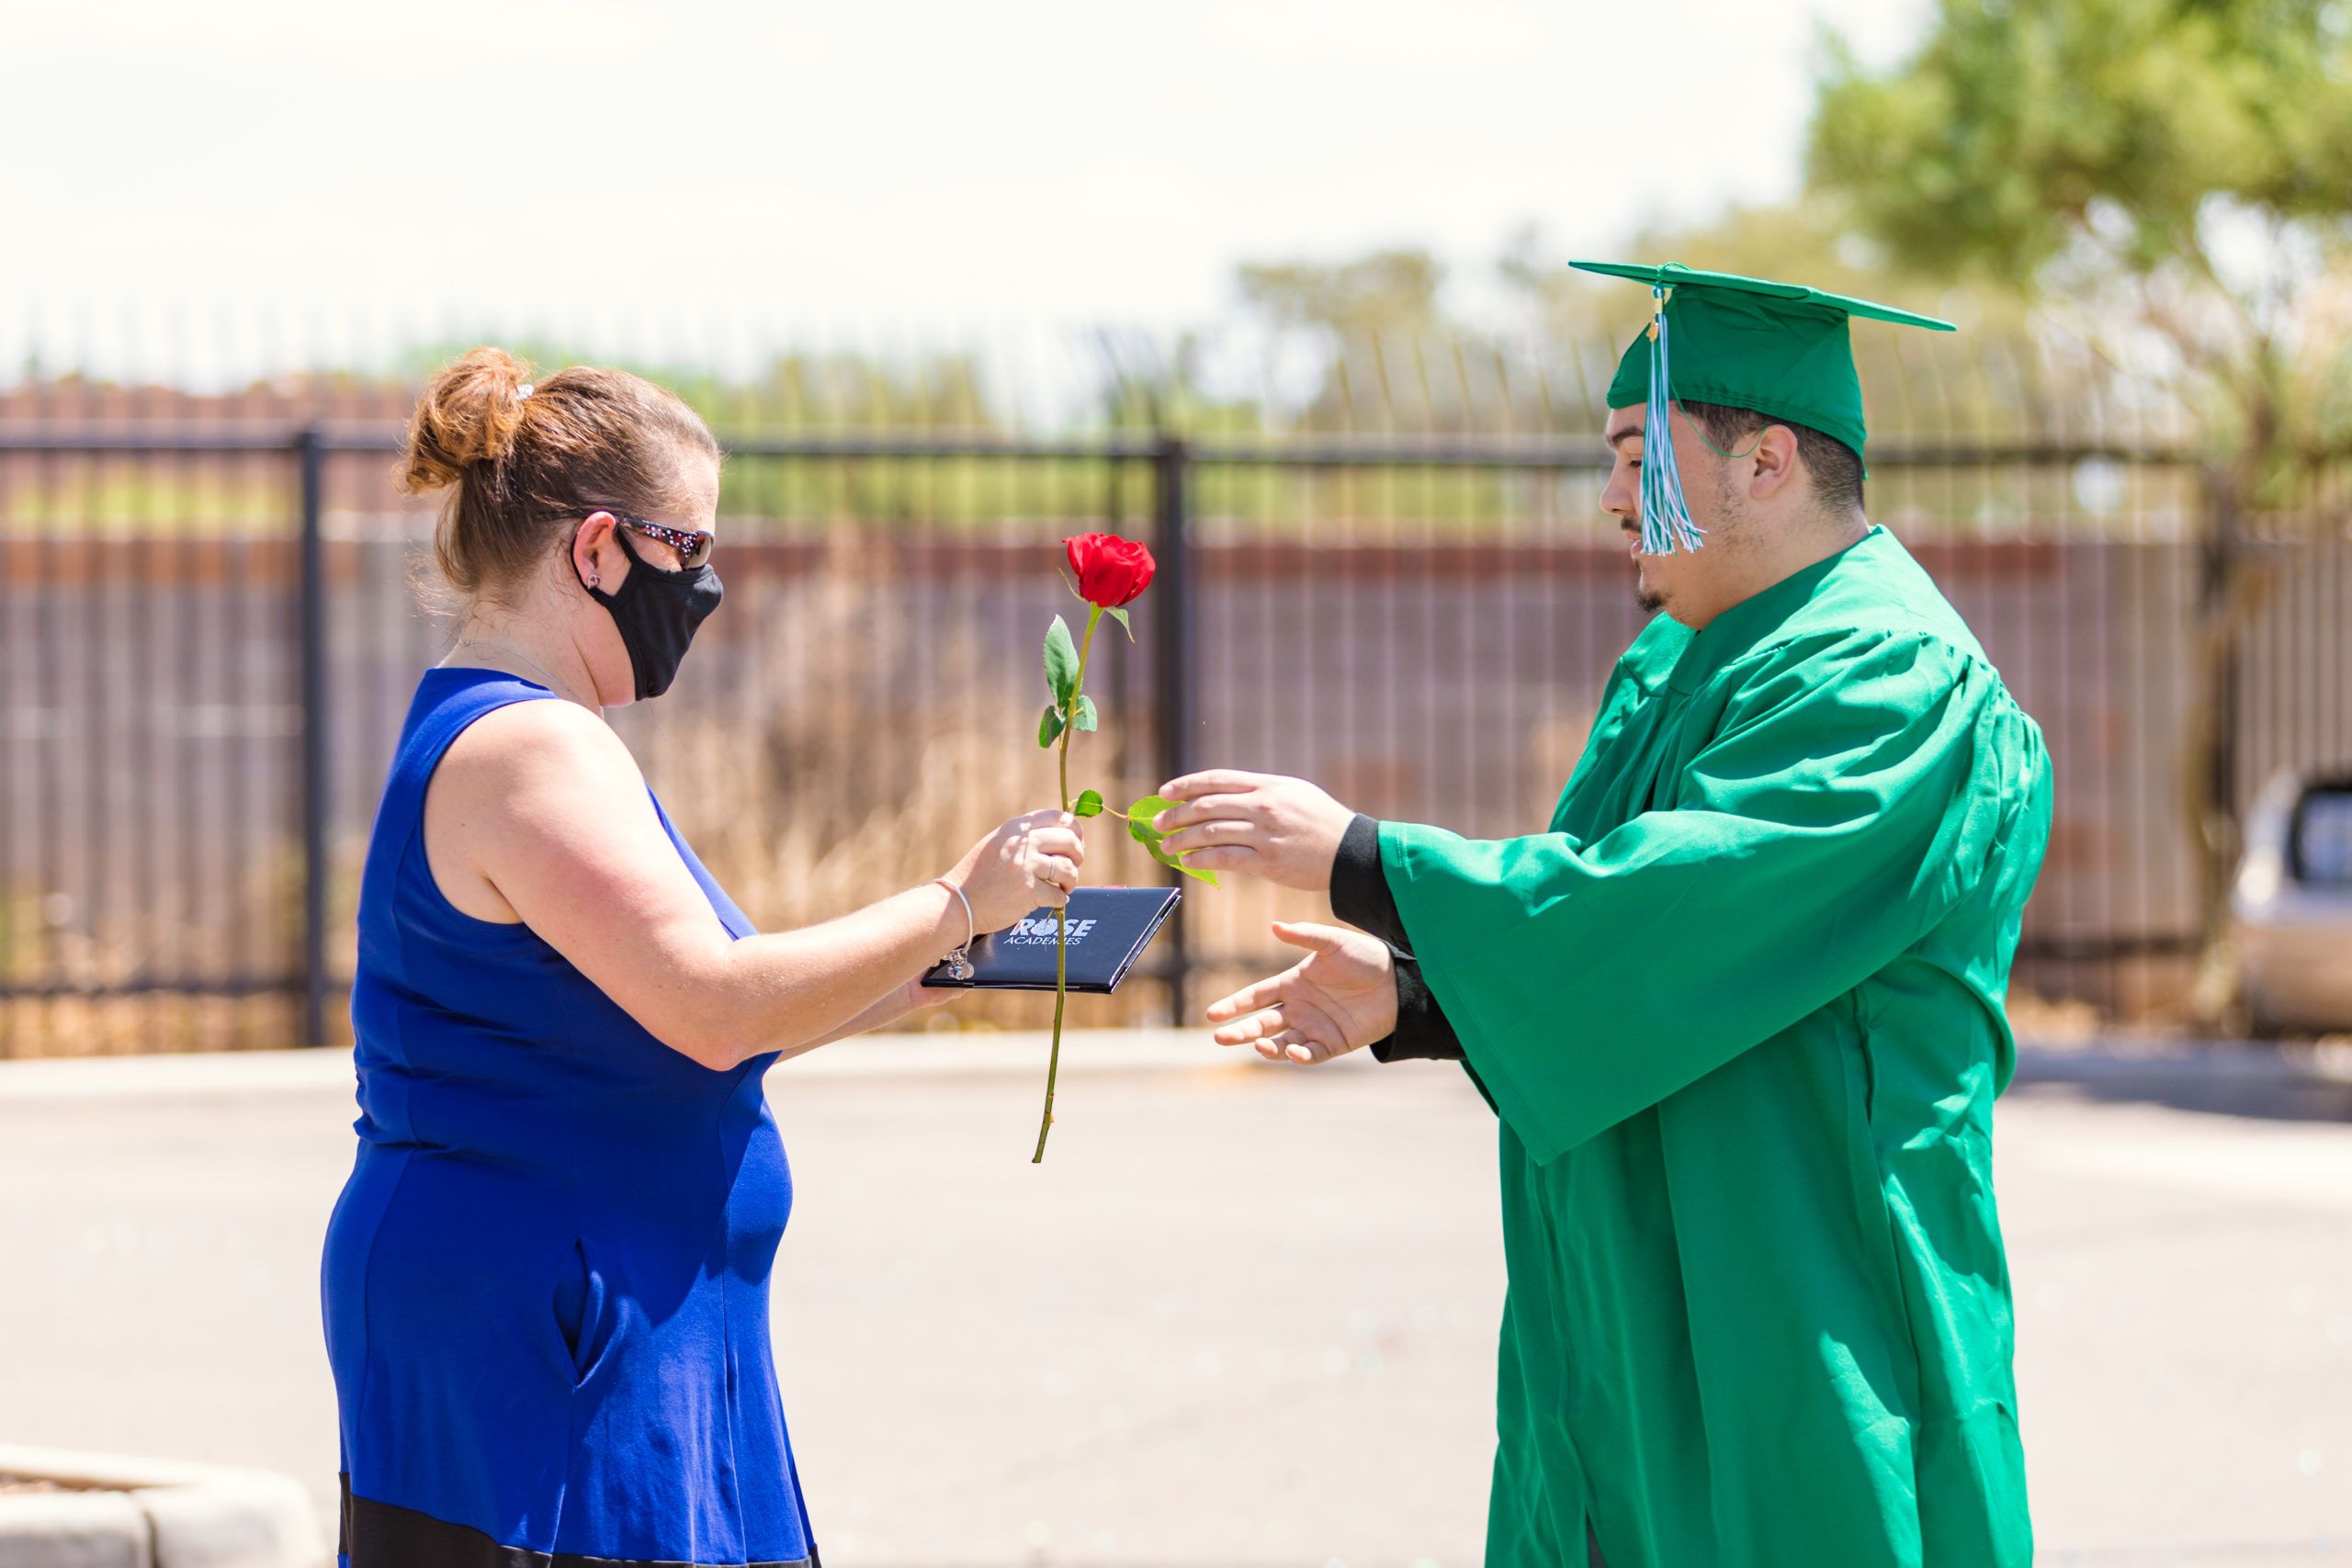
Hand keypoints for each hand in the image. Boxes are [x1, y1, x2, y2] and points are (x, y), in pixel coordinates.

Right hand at [949, 809, 1085, 931]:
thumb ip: (1026, 837)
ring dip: (1071, 881)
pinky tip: (1050, 901)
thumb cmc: (979, 876)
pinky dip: (1059, 900)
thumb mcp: (998, 843)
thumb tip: (1065, 835)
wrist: (958, 903)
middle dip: (1078, 856)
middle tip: (1072, 868)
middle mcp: (1023, 843)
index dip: (1075, 830)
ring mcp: (1026, 866)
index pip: (1059, 816)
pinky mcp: (1029, 891)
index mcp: (1016, 828)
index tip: (1076, 843)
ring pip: (1069, 869)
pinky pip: (1059, 895)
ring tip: (1063, 887)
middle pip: (1070, 841)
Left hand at [1152, 770, 1353, 891]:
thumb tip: (1225, 795)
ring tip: (1166, 846)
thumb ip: (1260, 791)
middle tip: (1157, 824)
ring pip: (1209, 833)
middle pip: (1206, 806)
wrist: (1350, 851)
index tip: (1164, 792)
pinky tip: (1188, 861)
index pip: (1216, 780)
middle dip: (1175, 814)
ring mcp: (1264, 833)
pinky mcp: (1267, 861)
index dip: (1185, 785)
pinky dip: (1201, 859)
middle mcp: (1262, 806)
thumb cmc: (1322, 821)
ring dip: (1181, 839)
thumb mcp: (1293, 793)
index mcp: (1267, 785)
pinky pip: (1224, 858)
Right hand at [1204, 921, 1396, 1063]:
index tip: (1213, 1013)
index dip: (1235, 1005)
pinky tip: (1291, 1051)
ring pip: (1281, 1043)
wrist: (1399, 981)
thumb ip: (1305, 936)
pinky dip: (1299, 1056)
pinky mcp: (1333, 1044)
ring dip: (1267, 1046)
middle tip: (1219, 1037)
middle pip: (1261, 1023)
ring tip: (1256, 1044)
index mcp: (1292, 983)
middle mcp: (1298, 1008)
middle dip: (1239, 1031)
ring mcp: (1314, 1028)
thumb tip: (1274, 926)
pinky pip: (1310, 1054)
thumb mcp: (1334, 942)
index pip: (1256, 996)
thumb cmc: (1366, 957)